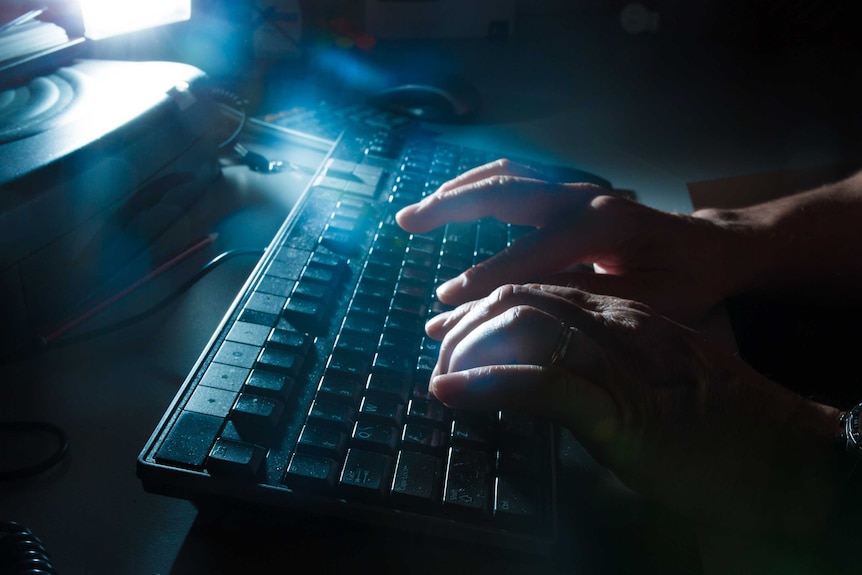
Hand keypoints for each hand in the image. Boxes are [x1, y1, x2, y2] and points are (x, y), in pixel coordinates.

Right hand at [396, 159, 745, 324]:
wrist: (711, 249)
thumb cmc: (683, 282)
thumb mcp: (644, 304)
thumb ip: (582, 302)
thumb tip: (518, 310)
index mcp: (601, 228)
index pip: (527, 256)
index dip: (483, 281)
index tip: (445, 304)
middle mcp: (583, 199)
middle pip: (505, 190)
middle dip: (451, 206)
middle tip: (406, 220)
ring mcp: (577, 191)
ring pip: (507, 176)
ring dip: (458, 189)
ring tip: (418, 211)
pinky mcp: (572, 195)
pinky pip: (517, 180)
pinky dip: (479, 185)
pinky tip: (455, 199)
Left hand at [426, 283, 840, 534]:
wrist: (787, 458)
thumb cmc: (716, 432)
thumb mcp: (648, 388)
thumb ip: (596, 374)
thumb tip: (537, 384)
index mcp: (625, 319)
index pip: (540, 291)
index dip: (488, 310)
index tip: (456, 338)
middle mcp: (619, 326)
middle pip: (523, 296)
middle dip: (469, 321)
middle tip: (440, 356)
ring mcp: (620, 361)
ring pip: (528, 321)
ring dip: (470, 345)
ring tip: (441, 373)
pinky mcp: (621, 407)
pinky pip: (544, 381)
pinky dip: (491, 384)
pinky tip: (452, 392)